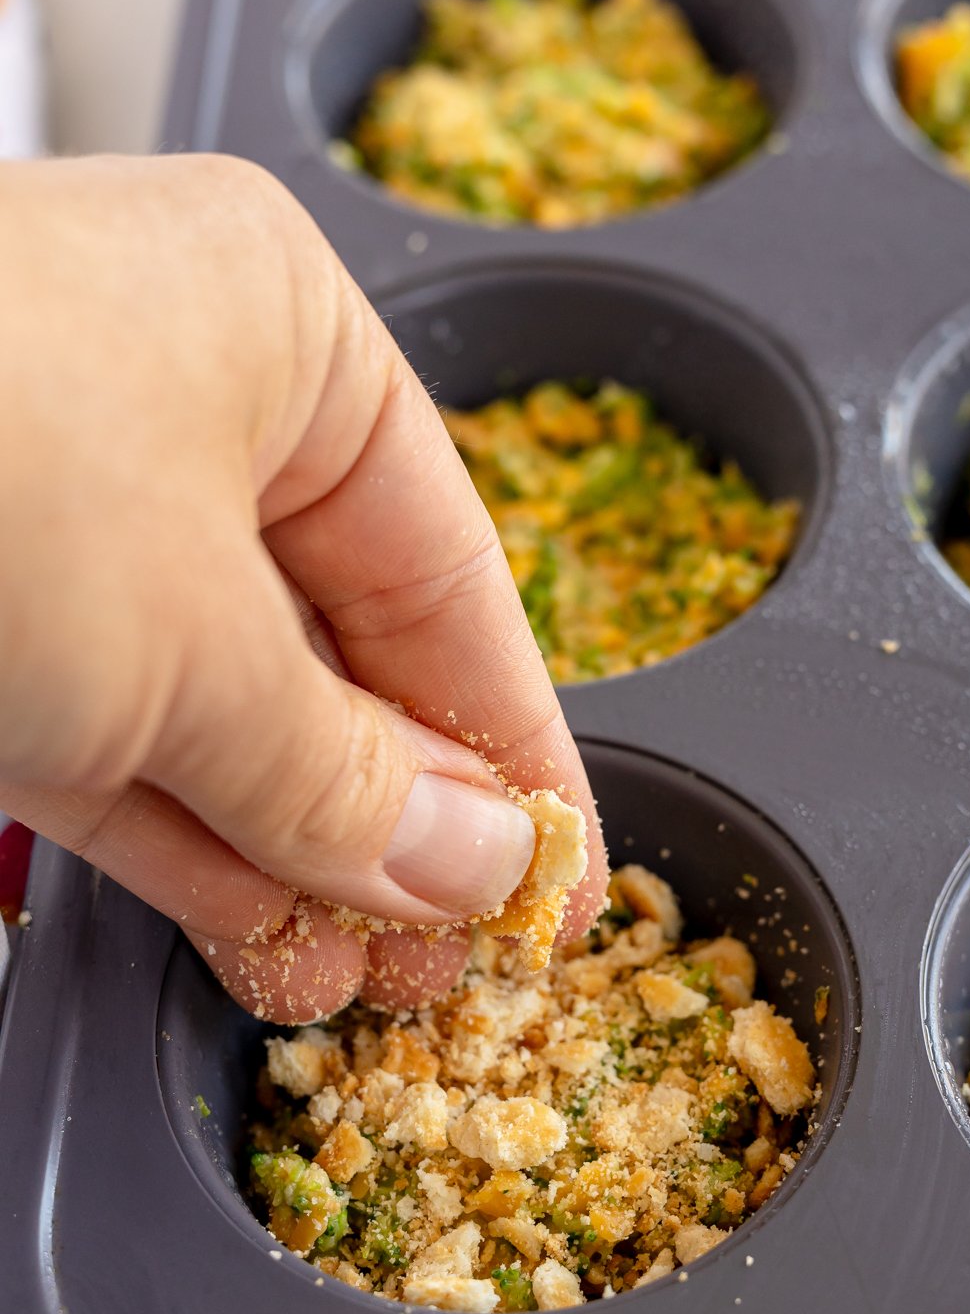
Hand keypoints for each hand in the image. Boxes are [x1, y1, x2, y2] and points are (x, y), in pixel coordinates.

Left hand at [0, 155, 605, 1019]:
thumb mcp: (195, 646)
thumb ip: (349, 777)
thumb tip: (485, 868)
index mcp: (272, 332)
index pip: (452, 569)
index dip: (519, 742)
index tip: (564, 878)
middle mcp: (173, 405)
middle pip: (341, 649)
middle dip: (403, 821)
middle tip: (461, 959)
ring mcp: (61, 517)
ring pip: (229, 713)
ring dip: (302, 858)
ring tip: (371, 980)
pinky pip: (121, 746)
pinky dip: (192, 849)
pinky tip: (267, 942)